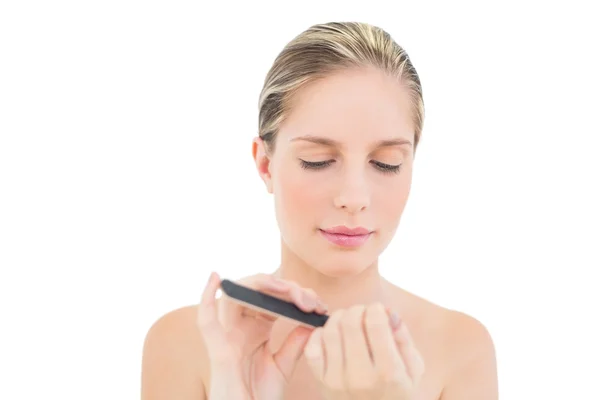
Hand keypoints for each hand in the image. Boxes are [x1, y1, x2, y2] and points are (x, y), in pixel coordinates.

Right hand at [197, 271, 326, 399]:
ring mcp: (227, 338)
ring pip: (235, 294)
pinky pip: (205, 321)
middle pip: (255, 291)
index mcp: (254, 329)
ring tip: (287, 289)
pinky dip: (205, 297)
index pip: (271, 297)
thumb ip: (295, 343)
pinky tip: (216, 278)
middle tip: (310, 301)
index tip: (319, 305)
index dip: (295, 294)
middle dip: (285, 288)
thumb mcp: (283, 367)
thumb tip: (312, 321)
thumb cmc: (259, 398)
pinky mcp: (218, 352)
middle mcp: (238, 328)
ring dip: (262, 285)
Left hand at [303, 304, 424, 399]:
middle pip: (350, 323)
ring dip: (338, 318)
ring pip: (330, 331)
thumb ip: (404, 339)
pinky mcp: (322, 382)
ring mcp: (338, 380)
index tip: (377, 310)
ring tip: (348, 321)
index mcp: (389, 372)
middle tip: (362, 313)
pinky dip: (318, 334)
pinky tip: (331, 335)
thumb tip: (388, 312)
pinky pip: (312, 348)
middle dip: (357, 310)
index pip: (375, 324)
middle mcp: (361, 377)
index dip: (375, 309)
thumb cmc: (396, 392)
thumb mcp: (412, 370)